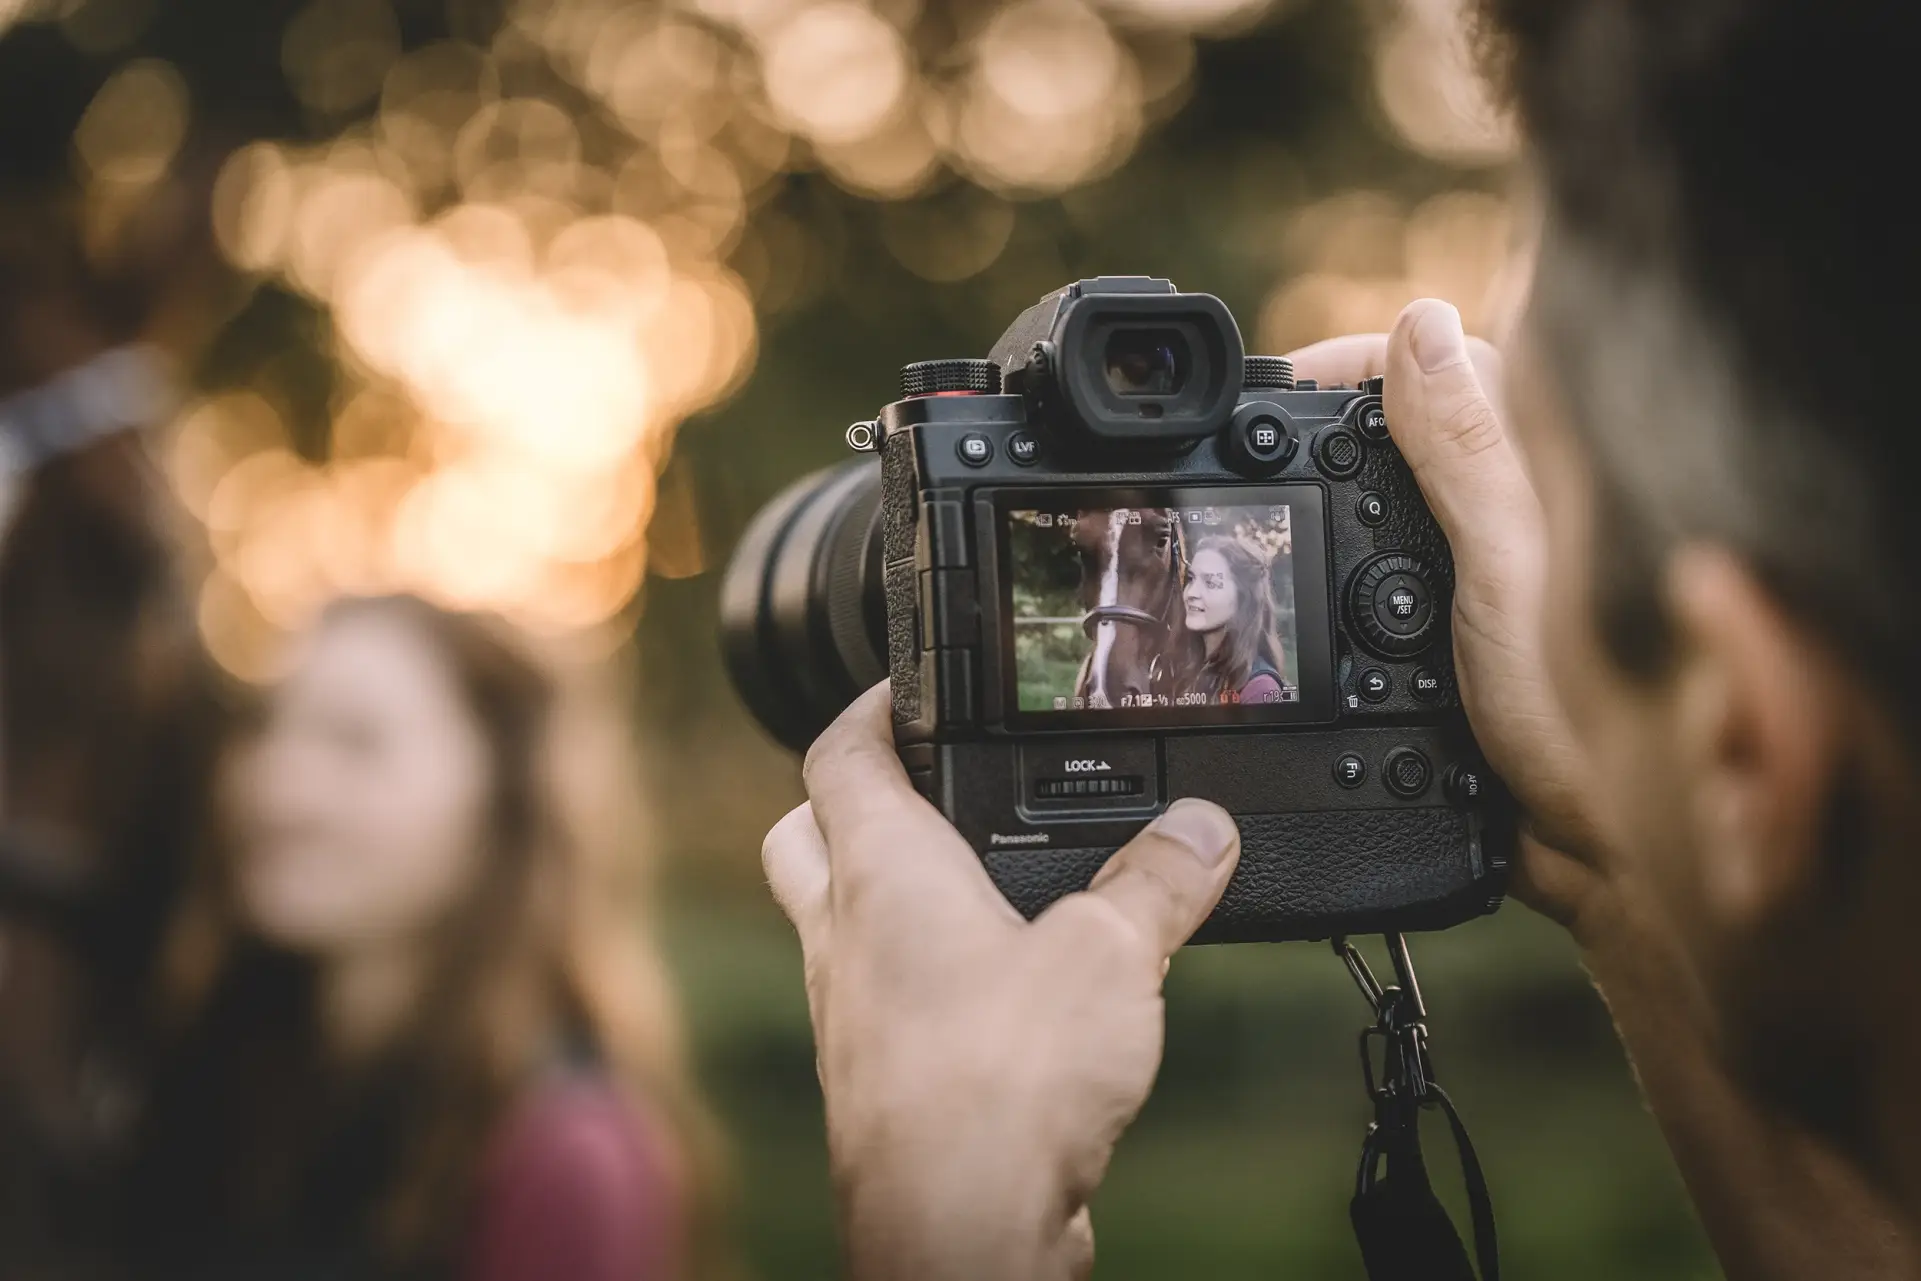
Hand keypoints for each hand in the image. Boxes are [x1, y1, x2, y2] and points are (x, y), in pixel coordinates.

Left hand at [762, 685, 1241, 1280]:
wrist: (960, 1225)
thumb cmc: (1000, 1083)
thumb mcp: (1111, 954)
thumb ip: (1159, 882)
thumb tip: (1200, 829)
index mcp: (881, 870)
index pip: (839, 753)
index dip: (870, 708)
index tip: (905, 689)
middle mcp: (845, 935)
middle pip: (808, 836)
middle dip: (852, 801)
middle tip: (919, 787)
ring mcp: (852, 1014)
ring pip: (840, 924)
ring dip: (889, 896)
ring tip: (976, 886)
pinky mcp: (881, 1083)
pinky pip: (884, 1002)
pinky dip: (925, 979)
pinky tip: (998, 997)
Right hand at [1287, 301, 1606, 936]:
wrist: (1595, 842)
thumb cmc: (1577, 711)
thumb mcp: (1507, 567)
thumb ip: (1467, 450)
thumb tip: (1419, 325)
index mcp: (1528, 464)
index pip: (1429, 365)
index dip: (1343, 367)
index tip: (1269, 395)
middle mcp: (1505, 503)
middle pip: (1397, 428)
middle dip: (1317, 436)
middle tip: (1238, 462)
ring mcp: (1476, 567)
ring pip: (1379, 504)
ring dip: (1317, 508)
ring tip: (1251, 522)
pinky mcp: (1454, 630)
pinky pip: (1378, 580)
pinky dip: (1331, 580)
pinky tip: (1299, 602)